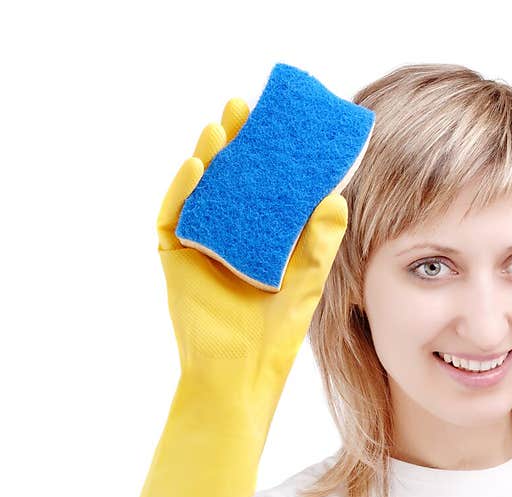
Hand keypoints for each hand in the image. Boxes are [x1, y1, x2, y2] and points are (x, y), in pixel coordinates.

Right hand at [157, 98, 348, 448]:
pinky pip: (173, 216)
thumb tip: (338, 195)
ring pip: (199, 191)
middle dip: (233, 143)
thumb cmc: (276, 335)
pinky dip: (182, 190)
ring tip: (219, 126)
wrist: (241, 374)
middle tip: (242, 107)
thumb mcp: (308, 280)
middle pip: (227, 179)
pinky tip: (197, 166)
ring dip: (206, 156)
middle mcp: (228, 237)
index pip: (261, 186)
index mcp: (260, 238)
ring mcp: (199, 246)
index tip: (278, 120)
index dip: (266, 154)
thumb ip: (321, 239)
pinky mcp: (176, 260)